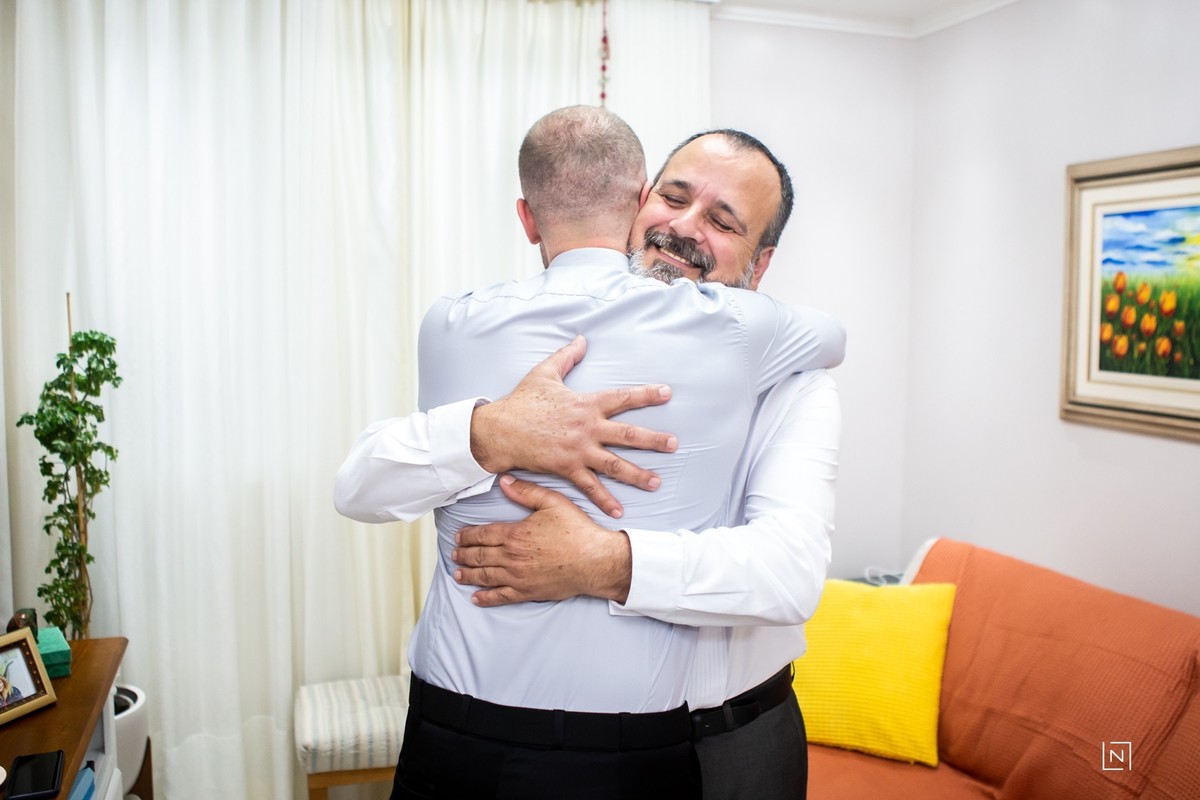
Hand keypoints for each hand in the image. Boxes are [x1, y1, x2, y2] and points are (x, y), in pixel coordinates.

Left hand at [452, 475, 632, 606]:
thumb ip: (526, 491)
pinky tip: (475, 597)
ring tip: (458, 573)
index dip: (467, 536)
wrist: (595, 561)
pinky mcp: (527, 592)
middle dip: (463, 554)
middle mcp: (512, 557)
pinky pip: (500, 596)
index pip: (482, 535)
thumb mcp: (553, 502)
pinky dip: (485, 597)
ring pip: (485, 576)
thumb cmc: (577, 531)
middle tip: (454, 553)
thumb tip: (504, 481)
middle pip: (479, 556)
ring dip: (468, 574)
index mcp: (515, 534)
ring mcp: (518, 577)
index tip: (458, 536)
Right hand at [469, 335, 676, 517]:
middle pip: (628, 435)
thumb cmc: (521, 401)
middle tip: (674, 444)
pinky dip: (605, 500)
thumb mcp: (544, 373)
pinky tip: (619, 511)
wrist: (499, 429)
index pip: (622, 398)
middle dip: (653, 440)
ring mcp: (578, 450)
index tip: (666, 393)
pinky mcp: (567, 468)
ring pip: (615, 464)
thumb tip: (581, 339)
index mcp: (585, 404)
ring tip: (657, 482)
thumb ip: (566, 357)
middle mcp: (587, 428)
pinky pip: (590, 487)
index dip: (646, 395)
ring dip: (638, 474)